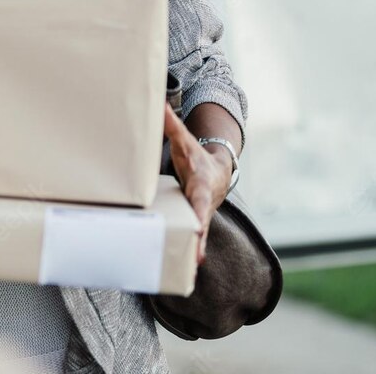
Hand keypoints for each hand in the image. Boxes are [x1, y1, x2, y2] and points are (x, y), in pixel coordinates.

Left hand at [163, 103, 231, 264]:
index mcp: (200, 185)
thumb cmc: (194, 156)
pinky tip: (182, 274)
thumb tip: (157, 102)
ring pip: (198, 236)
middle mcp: (202, 204)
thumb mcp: (183, 140)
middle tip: (197, 257)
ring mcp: (201, 216)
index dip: (200, 212)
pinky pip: (191, 240)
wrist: (217, 172)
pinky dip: (188, 254)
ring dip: (194, 252)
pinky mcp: (195, 224)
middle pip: (201, 223)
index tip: (198, 225)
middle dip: (199, 239)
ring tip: (189, 270)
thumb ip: (170, 124)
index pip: (201, 199)